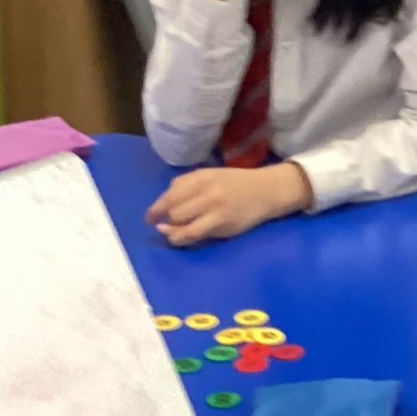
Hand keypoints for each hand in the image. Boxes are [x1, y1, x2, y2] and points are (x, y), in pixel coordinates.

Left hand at [145, 164, 310, 247]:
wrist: (266, 190)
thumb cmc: (238, 184)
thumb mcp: (212, 176)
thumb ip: (189, 185)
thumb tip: (166, 202)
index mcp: (201, 176)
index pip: (171, 192)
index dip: (157, 207)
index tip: (150, 217)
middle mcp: (204, 189)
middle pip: (172, 207)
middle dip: (161, 218)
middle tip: (159, 226)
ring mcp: (212, 206)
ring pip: (179, 221)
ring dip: (169, 230)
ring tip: (169, 233)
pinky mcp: (220, 223)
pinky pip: (193, 233)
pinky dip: (180, 238)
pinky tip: (178, 239)